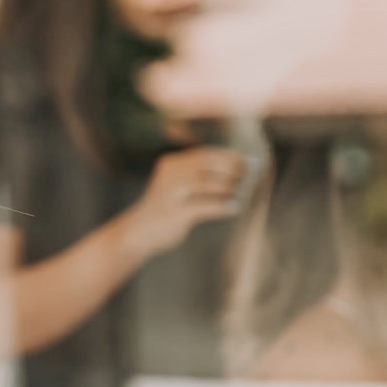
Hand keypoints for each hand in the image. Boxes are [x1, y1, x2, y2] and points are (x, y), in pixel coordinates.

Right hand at [125, 147, 246, 259]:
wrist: (137, 232)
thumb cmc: (164, 208)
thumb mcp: (175, 185)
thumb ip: (197, 175)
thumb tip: (238, 171)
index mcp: (171, 164)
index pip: (204, 154)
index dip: (229, 156)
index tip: (249, 160)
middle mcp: (169, 175)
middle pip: (206, 165)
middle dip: (232, 168)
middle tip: (250, 174)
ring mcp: (170, 194)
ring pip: (206, 183)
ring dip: (229, 187)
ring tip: (243, 192)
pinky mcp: (174, 213)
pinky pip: (203, 207)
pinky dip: (222, 206)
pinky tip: (235, 208)